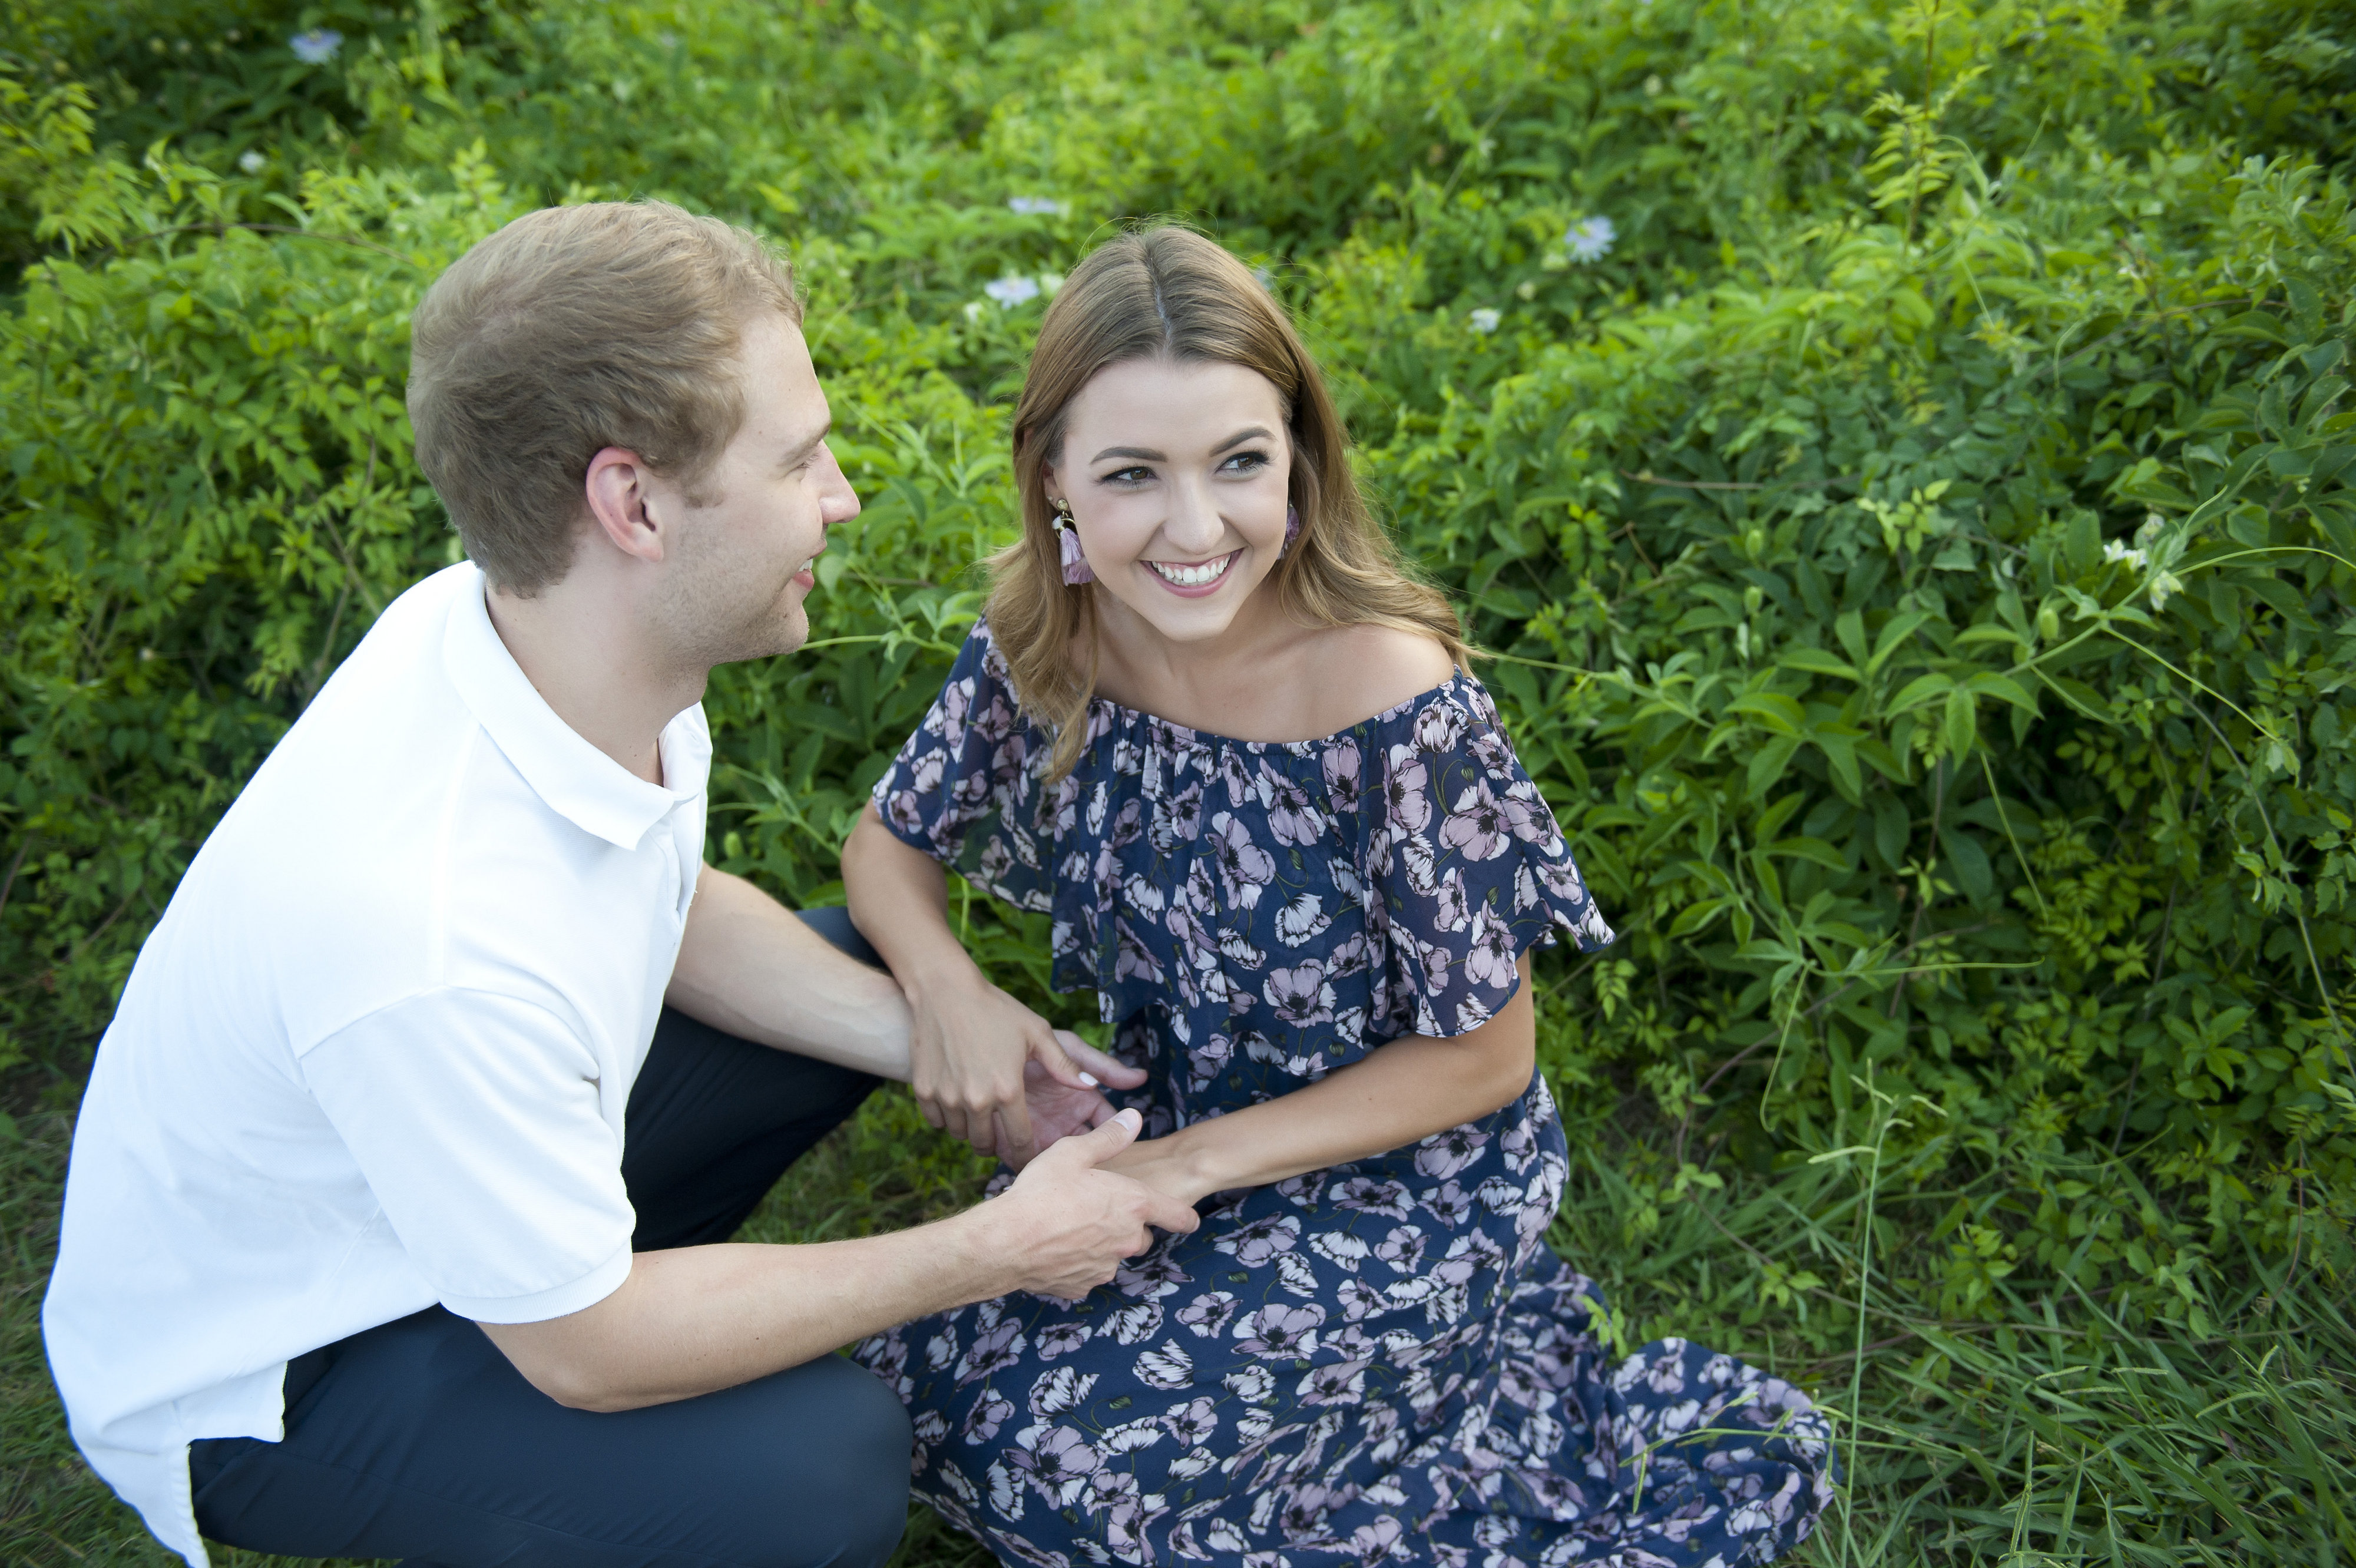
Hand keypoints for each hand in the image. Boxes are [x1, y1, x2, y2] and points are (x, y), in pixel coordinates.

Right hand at [908, 971, 1097, 1163]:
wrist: (945, 990)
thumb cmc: (996, 1009)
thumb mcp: (1037, 1033)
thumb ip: (1064, 1065)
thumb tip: (1092, 1087)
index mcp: (1008, 1090)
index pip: (1020, 1141)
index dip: (1026, 1153)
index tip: (1027, 1154)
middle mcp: (976, 1100)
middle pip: (986, 1145)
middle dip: (996, 1143)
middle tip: (1001, 1131)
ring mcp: (947, 1098)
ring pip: (961, 1135)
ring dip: (971, 1129)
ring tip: (980, 1112)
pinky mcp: (924, 1092)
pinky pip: (937, 1122)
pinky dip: (948, 1116)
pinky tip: (957, 1097)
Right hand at [985, 1109, 1202, 1299]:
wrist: (1006, 1241)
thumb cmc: (1040, 1192)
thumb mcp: (1073, 1152)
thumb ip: (1108, 1137)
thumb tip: (1135, 1118)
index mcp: (1133, 1205)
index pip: (1178, 1215)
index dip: (1186, 1217)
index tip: (1190, 1219)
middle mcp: (1126, 1240)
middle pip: (1142, 1237)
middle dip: (1127, 1227)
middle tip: (1098, 1211)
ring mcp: (1105, 1267)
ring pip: (1113, 1255)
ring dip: (1101, 1245)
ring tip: (1069, 1228)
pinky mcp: (1081, 1286)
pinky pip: (1086, 1273)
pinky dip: (1077, 1264)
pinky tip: (1055, 1248)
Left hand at [1008, 1032, 1150, 1168]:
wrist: (980, 1047)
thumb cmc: (1029, 1043)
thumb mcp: (1067, 1049)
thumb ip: (1102, 1066)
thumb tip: (1141, 1078)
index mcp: (1084, 1104)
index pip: (1109, 1127)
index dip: (1117, 1138)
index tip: (1119, 1147)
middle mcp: (1065, 1125)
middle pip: (1087, 1154)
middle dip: (1091, 1166)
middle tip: (1092, 1173)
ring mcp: (1040, 1137)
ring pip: (1059, 1165)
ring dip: (1060, 1171)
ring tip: (1062, 1176)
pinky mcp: (1011, 1146)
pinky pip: (1025, 1166)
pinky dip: (1030, 1171)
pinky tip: (1034, 1173)